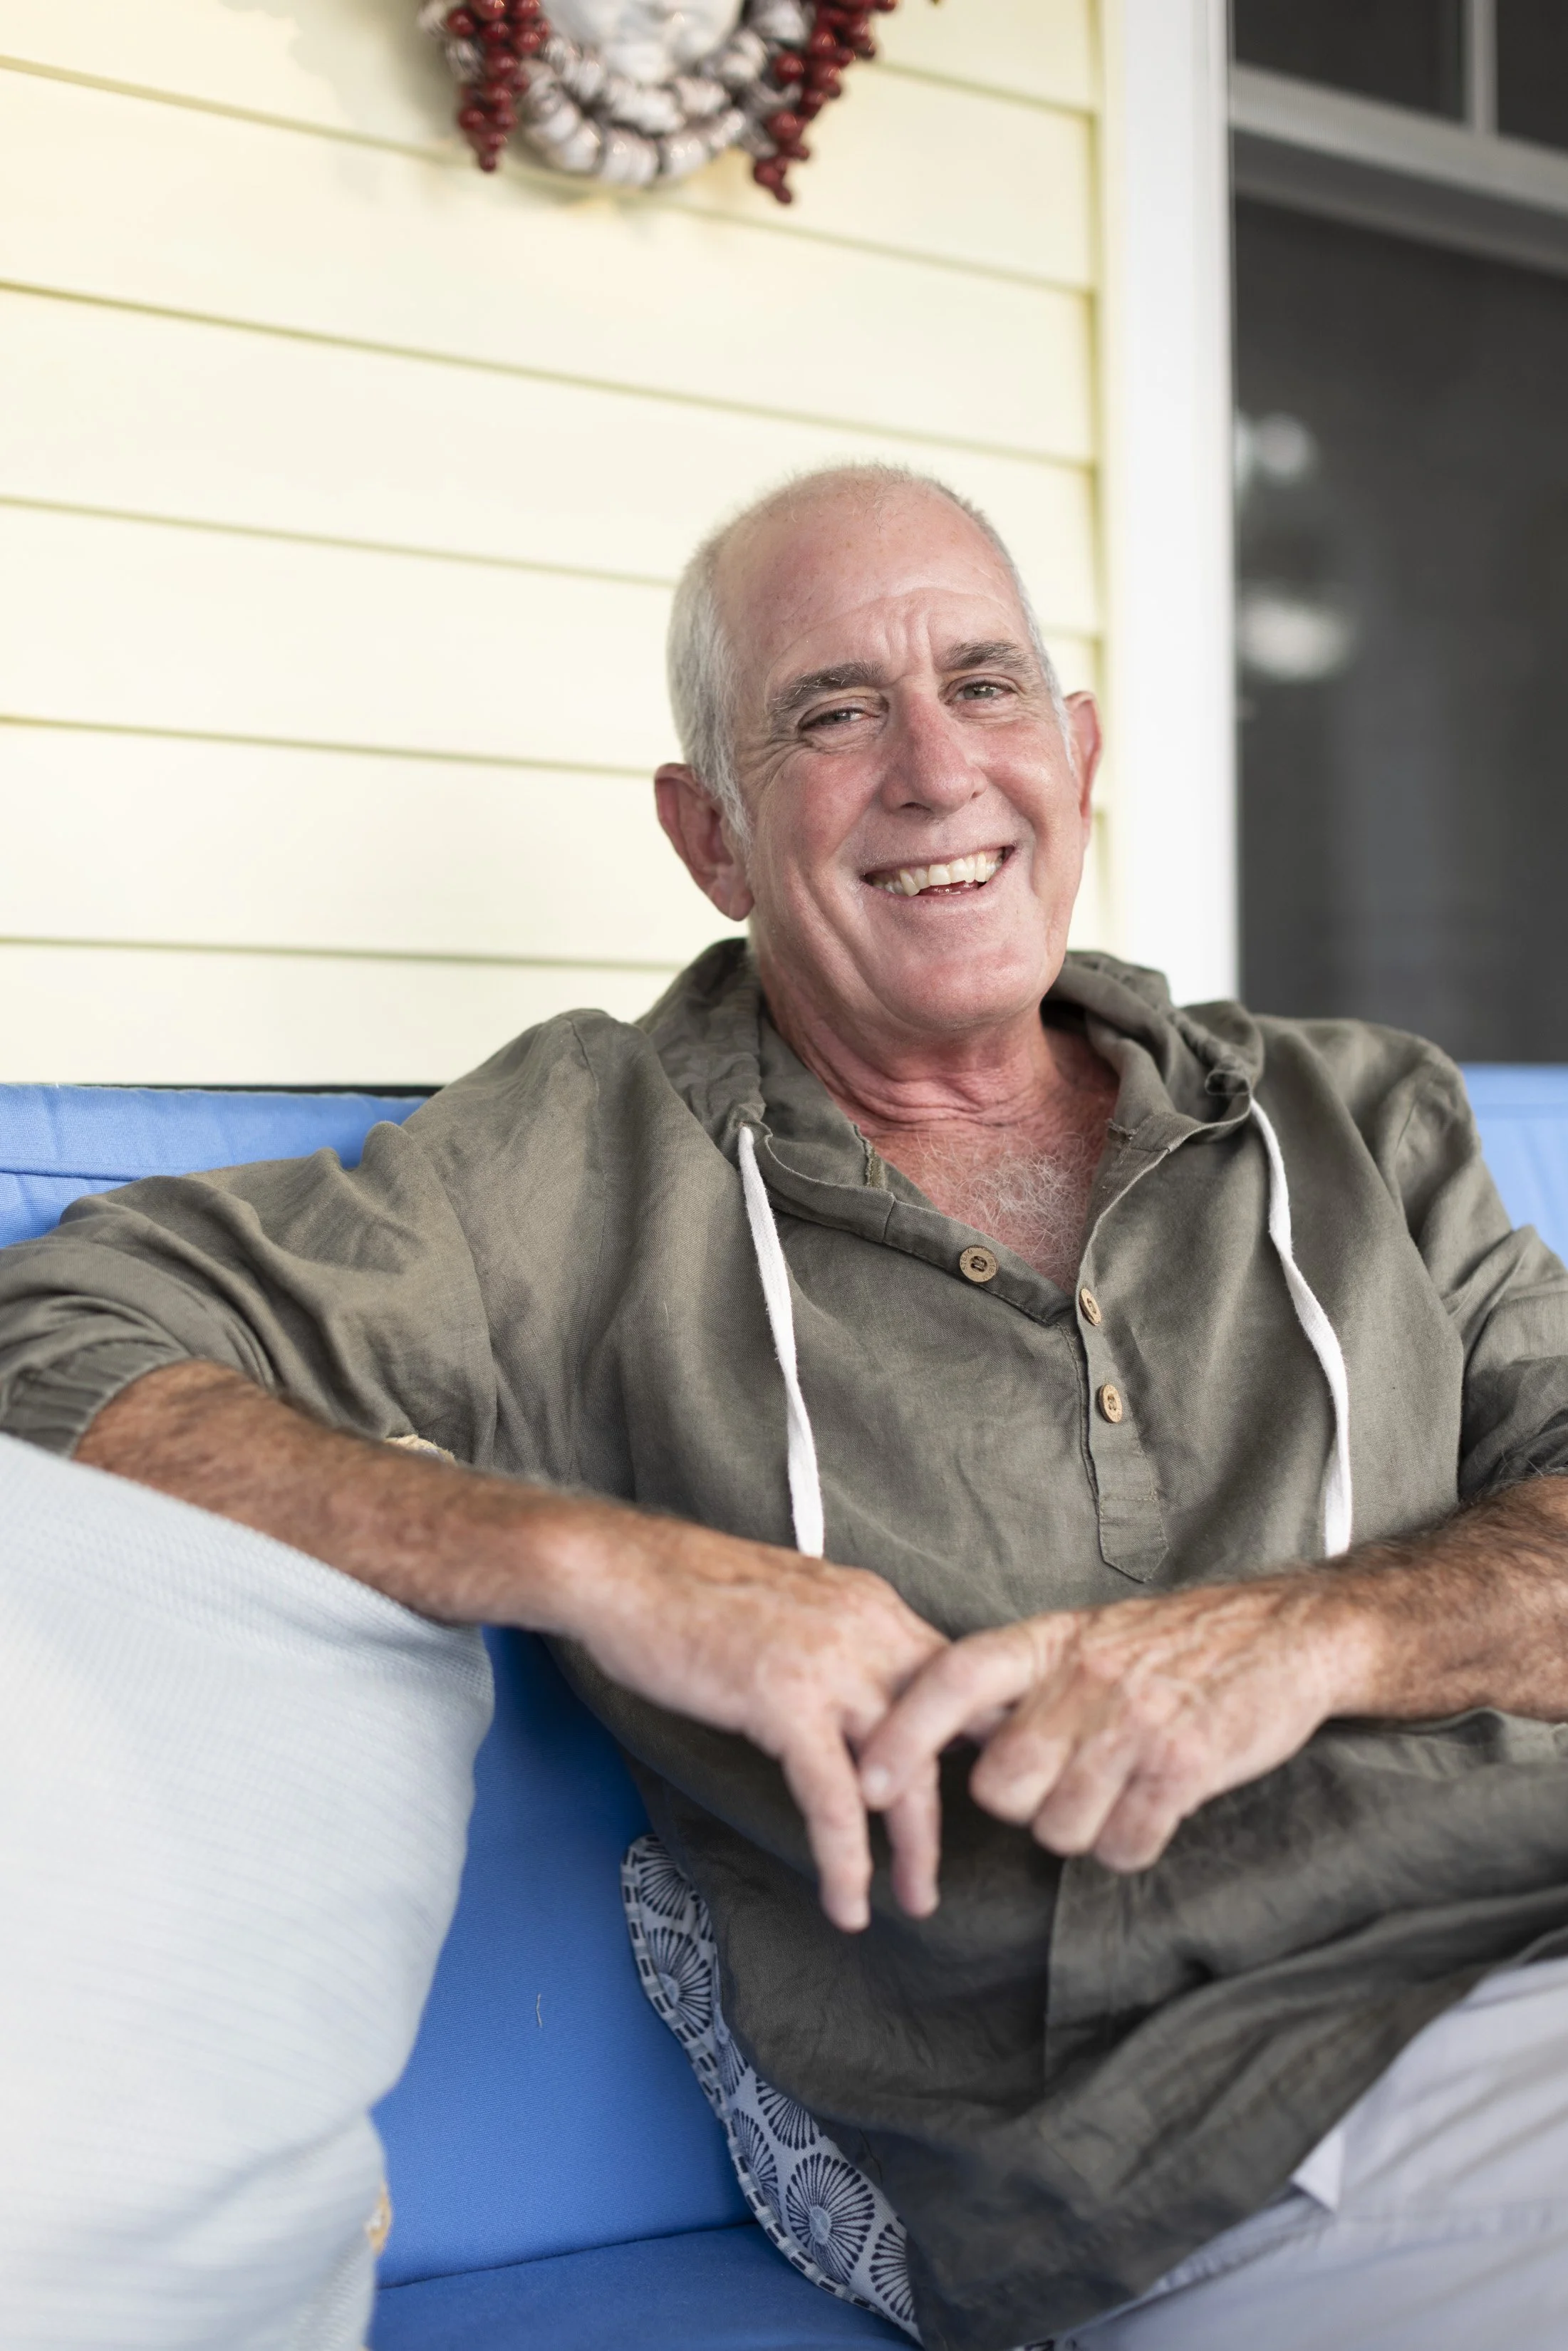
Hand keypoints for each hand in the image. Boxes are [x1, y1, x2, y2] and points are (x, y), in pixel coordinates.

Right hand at [552, 1505, 947, 1933]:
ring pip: (903, 1773)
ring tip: (914, 1900)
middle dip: (952, 1807)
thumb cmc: (688, 1589)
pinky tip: (846, 1900)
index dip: (977, 1739)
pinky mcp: (785, 1701)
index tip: (984, 1790)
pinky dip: (845, 1860)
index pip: (955, 1680)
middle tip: (943, 1867)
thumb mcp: (794, 1603)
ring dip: (915, 1849)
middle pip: (944, 1732)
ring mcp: (832, 1665)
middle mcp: (870, 1630)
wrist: (619, 1570)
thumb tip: (859, 1693)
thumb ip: (840, 1642)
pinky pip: (834, 1799)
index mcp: (874, 1607)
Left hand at [857, 1574, 1375, 1883]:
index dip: (903, 1734)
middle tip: (1062, 1784)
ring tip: (1117, 1791)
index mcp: (1048, 1641)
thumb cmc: (1175, 1644)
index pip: (952, 1678)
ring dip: (1082, 1830)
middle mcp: (1083, 1678)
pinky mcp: (1186, 1764)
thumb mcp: (1086, 1636)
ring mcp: (1134, 1722)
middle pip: (1000, 1787)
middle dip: (1022, 1805)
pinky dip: (1132, 1845)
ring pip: (1059, 1828)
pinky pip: (1124, 1847)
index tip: (865, 1782)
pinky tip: (1153, 1810)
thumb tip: (951, 1735)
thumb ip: (1024, 1681)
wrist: (1286, 1633)